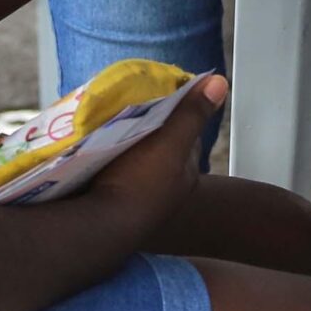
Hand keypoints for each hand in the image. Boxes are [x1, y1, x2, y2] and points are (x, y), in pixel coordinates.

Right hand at [83, 73, 228, 228]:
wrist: (98, 228)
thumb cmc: (139, 184)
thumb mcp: (169, 143)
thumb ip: (191, 114)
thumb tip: (221, 83)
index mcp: (182, 175)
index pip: (186, 138)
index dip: (177, 116)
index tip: (160, 97)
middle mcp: (163, 190)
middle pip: (158, 149)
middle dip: (146, 130)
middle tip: (127, 109)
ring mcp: (135, 199)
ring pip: (132, 160)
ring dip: (121, 144)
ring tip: (105, 123)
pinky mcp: (108, 203)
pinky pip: (108, 172)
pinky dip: (101, 159)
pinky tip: (90, 149)